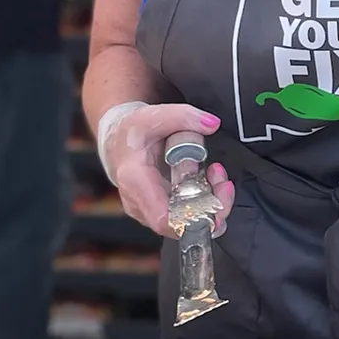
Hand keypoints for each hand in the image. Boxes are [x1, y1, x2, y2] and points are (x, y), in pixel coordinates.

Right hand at [99, 102, 232, 238]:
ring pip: (188, 221)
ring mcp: (149, 211)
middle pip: (182, 223)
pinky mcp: (160, 210)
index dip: (193, 219)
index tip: (215, 200)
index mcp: (135, 181)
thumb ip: (184, 116)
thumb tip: (212, 123)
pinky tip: (209, 179)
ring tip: (216, 172)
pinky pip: (188, 214)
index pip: (163, 218)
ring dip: (211, 200)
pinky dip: (205, 200)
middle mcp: (140, 203)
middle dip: (212, 204)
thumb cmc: (133, 131)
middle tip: (221, 176)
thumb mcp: (155, 115)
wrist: (118, 141)